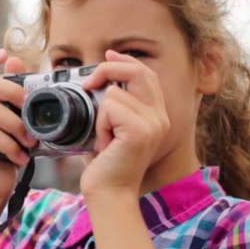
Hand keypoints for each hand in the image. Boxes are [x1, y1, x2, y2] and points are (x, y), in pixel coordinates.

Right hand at [0, 48, 37, 202]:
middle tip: (30, 106)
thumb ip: (15, 92)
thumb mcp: (16, 119)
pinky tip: (21, 157)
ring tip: (30, 141)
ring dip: (17, 125)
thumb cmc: (8, 149)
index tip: (3, 53)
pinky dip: (12, 146)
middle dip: (12, 91)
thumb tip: (15, 61)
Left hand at [79, 50, 169, 201]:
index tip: (107, 55)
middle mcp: (160, 117)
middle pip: (138, 71)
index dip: (126, 61)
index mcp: (156, 115)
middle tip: (89, 83)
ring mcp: (153, 123)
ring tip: (103, 138)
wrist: (108, 193)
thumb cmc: (105, 164)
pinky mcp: (140, 131)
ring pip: (115, 92)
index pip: (146, 74)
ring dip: (99, 115)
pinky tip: (104, 144)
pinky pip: (109, 108)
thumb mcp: (110, 130)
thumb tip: (95, 82)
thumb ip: (111, 107)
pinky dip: (99, 125)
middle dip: (108, 69)